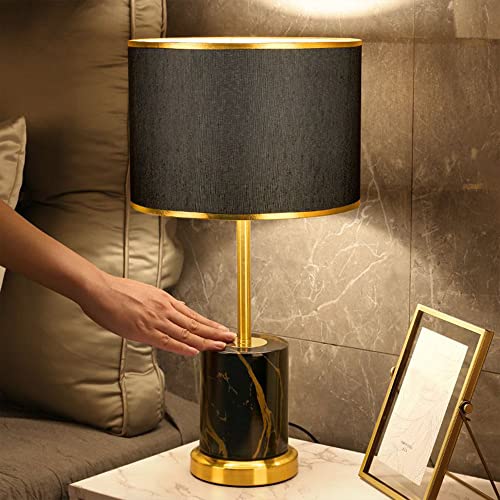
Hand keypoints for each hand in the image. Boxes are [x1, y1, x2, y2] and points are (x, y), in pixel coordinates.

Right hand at [78, 273, 235, 355]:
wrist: (100, 289)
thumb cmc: (120, 291)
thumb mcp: (148, 293)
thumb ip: (165, 303)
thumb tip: (181, 306)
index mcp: (166, 301)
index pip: (194, 315)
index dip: (210, 324)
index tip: (222, 329)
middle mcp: (165, 309)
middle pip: (195, 324)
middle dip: (215, 332)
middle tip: (230, 338)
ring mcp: (155, 320)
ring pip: (186, 333)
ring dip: (205, 340)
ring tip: (220, 345)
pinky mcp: (143, 330)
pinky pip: (167, 341)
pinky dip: (182, 347)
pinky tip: (195, 351)